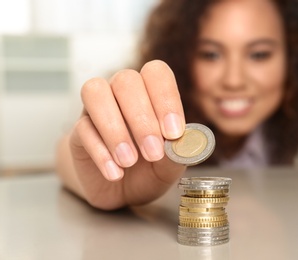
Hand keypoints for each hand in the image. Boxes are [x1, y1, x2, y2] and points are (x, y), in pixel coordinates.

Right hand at [57, 60, 185, 209]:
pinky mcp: (78, 132)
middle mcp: (121, 92)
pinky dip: (100, 152)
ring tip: (129, 161)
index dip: (166, 98)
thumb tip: (183, 141)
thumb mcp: (171, 164)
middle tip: (153, 152)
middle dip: (142, 118)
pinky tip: (115, 173)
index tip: (173, 132)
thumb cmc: (151, 168)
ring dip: (115, 129)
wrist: (124, 190)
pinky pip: (82, 129)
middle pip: (126, 81)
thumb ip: (178, 151)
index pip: (156, 73)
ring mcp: (96, 109)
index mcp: (150, 92)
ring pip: (96, 94)